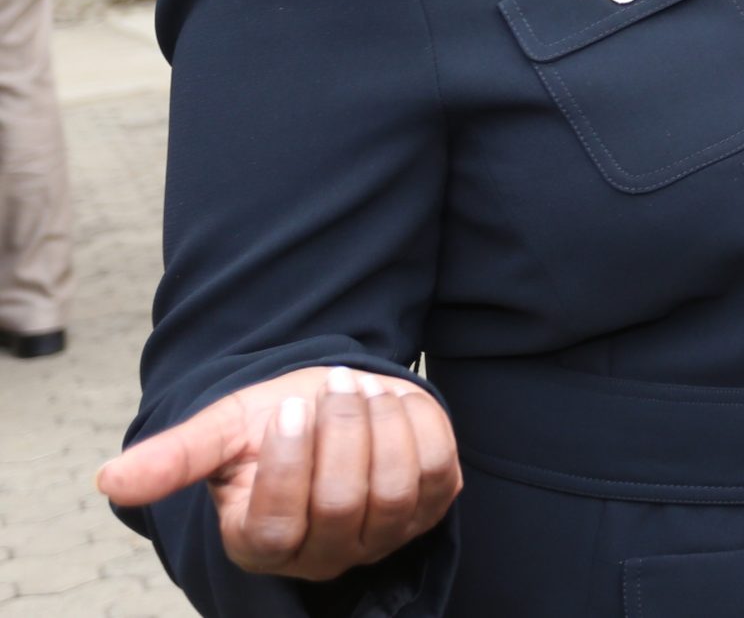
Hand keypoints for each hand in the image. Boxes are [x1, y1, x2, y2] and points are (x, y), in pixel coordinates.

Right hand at [97, 365, 459, 580]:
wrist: (331, 406)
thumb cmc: (270, 424)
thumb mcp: (220, 432)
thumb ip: (171, 459)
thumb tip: (108, 481)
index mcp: (260, 544)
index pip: (275, 525)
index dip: (288, 462)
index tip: (288, 406)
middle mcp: (322, 555)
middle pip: (343, 502)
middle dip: (341, 430)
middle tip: (332, 385)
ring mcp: (382, 536)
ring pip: (395, 489)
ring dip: (380, 423)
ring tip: (359, 390)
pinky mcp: (430, 508)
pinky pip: (439, 473)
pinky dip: (419, 426)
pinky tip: (395, 403)